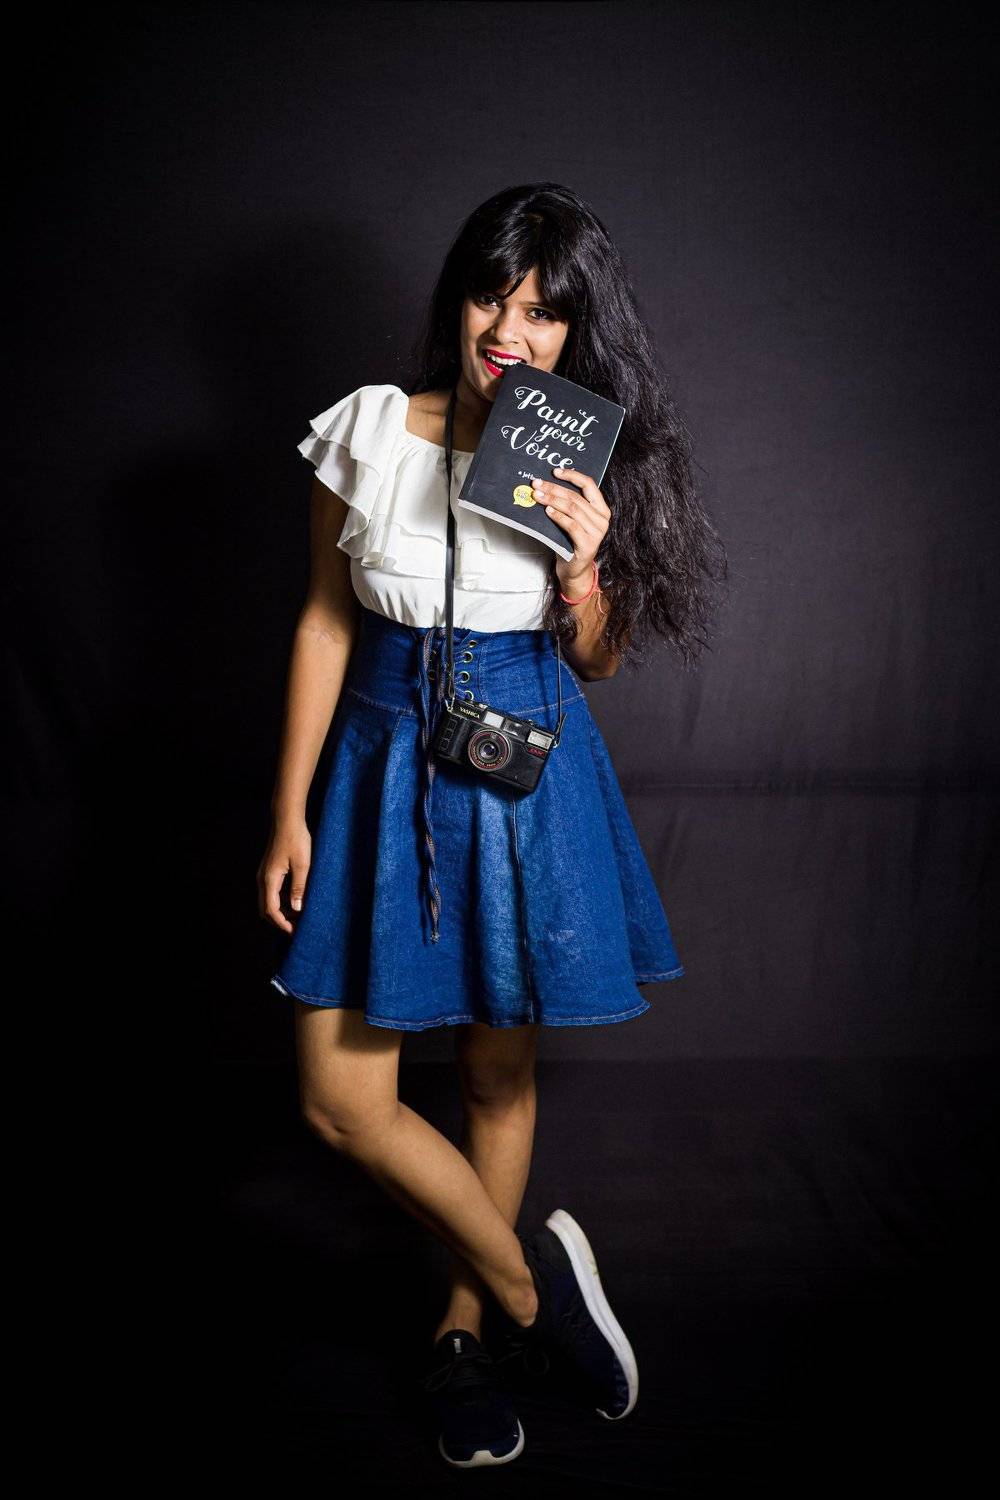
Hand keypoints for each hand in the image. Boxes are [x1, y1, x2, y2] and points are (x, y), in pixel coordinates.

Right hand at [258, 817, 311, 932]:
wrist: (287, 819)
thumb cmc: (296, 839)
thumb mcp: (303, 865)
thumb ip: (298, 888)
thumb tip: (296, 910)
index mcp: (269, 879)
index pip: (271, 910)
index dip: (282, 924)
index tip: (294, 932)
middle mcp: (262, 879)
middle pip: (265, 909)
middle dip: (280, 921)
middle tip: (297, 927)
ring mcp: (264, 875)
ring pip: (267, 901)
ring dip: (280, 912)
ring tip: (299, 916)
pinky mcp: (269, 871)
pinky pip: (271, 893)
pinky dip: (280, 902)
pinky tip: (295, 901)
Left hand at [530, 466, 609, 597]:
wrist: (574, 570)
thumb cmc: (570, 542)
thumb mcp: (572, 520)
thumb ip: (568, 505)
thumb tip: (546, 485)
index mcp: (601, 509)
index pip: (589, 485)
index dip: (572, 475)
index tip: (554, 471)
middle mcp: (602, 520)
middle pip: (576, 497)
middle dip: (554, 488)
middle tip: (537, 484)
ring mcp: (597, 533)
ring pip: (573, 509)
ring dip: (552, 500)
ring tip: (537, 496)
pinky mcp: (588, 545)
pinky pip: (571, 525)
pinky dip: (558, 516)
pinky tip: (547, 511)